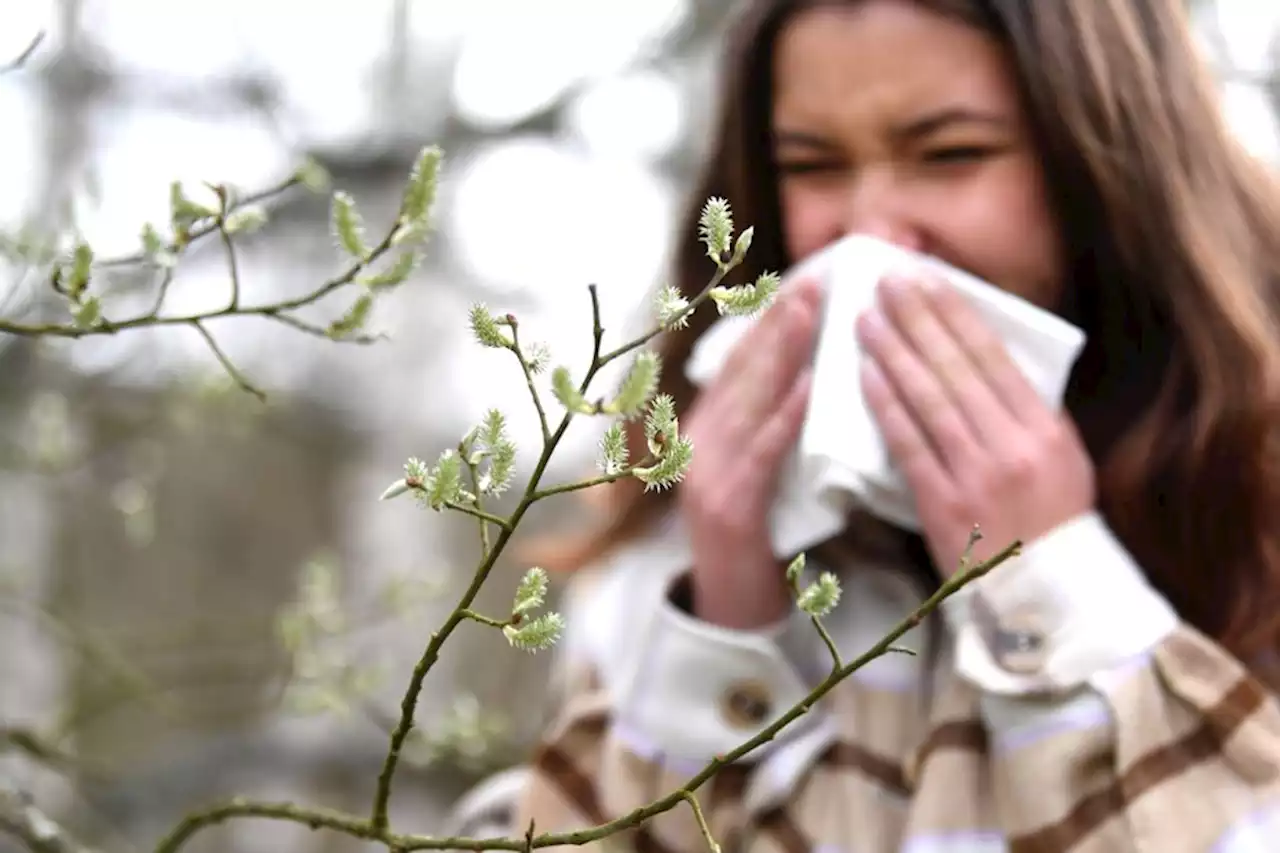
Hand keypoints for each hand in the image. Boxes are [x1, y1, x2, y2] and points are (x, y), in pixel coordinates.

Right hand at [679, 277, 823, 628]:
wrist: (731, 613)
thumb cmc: (759, 541)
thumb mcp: (759, 475)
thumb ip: (771, 430)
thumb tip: (810, 377)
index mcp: (705, 434)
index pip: (737, 367)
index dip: (768, 322)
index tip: (801, 283)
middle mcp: (697, 447)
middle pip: (741, 374)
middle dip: (777, 323)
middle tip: (814, 280)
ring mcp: (707, 477)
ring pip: (749, 403)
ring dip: (783, 354)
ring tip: (813, 312)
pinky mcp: (727, 509)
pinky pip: (762, 454)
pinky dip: (786, 416)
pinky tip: (812, 387)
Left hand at [854, 274, 1095, 576]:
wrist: (1045, 592)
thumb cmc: (1051, 519)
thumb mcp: (1063, 456)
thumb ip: (1030, 410)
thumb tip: (991, 355)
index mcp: (1044, 427)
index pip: (992, 356)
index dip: (955, 313)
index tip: (928, 279)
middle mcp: (1013, 445)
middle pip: (955, 369)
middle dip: (917, 319)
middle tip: (886, 282)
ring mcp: (977, 475)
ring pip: (928, 401)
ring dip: (893, 353)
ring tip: (865, 318)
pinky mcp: (944, 505)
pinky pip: (909, 446)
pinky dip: (886, 406)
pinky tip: (865, 376)